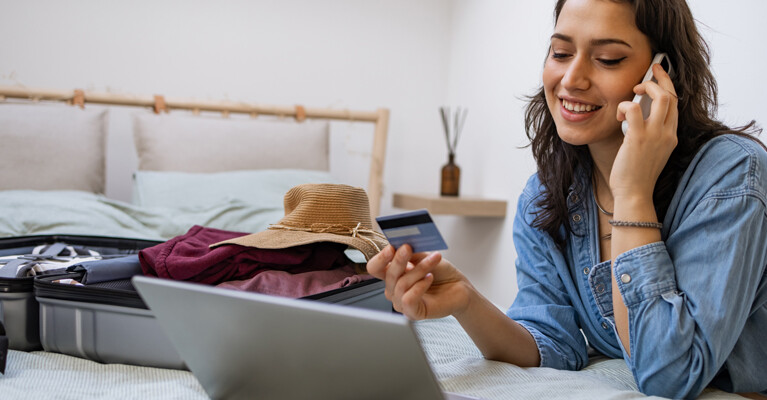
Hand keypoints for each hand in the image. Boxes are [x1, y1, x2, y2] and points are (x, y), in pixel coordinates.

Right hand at [366, 244, 472, 319]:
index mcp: (393, 273)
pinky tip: (430, 278)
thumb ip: (412, 253)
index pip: (374, 268)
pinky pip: (408, 299)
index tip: (391, 247)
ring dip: (419, 270)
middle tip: (409, 247)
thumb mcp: (425, 256)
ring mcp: (401, 302)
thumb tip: (401, 246)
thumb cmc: (441, 273)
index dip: (380, 258)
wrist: (459, 287)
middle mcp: (394, 288)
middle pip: (388, 275)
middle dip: (399, 259)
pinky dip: (420, 286)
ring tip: (433, 260)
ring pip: (401, 285)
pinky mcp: (412, 312)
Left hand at [613, 63, 678, 199]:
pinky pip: (634, 109)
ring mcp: (655, 135)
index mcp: (671, 136)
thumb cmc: (636, 175)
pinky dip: (625, 106)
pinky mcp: (638, 137)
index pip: (676, 104)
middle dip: (660, 79)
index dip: (668, 86)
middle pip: (672, 96)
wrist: (634, 194)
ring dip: (646, 88)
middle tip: (648, 73)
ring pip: (661, 97)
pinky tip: (619, 115)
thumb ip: (650, 133)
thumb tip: (637, 114)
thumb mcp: (650, 150)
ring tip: (633, 92)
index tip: (660, 75)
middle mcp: (668, 133)